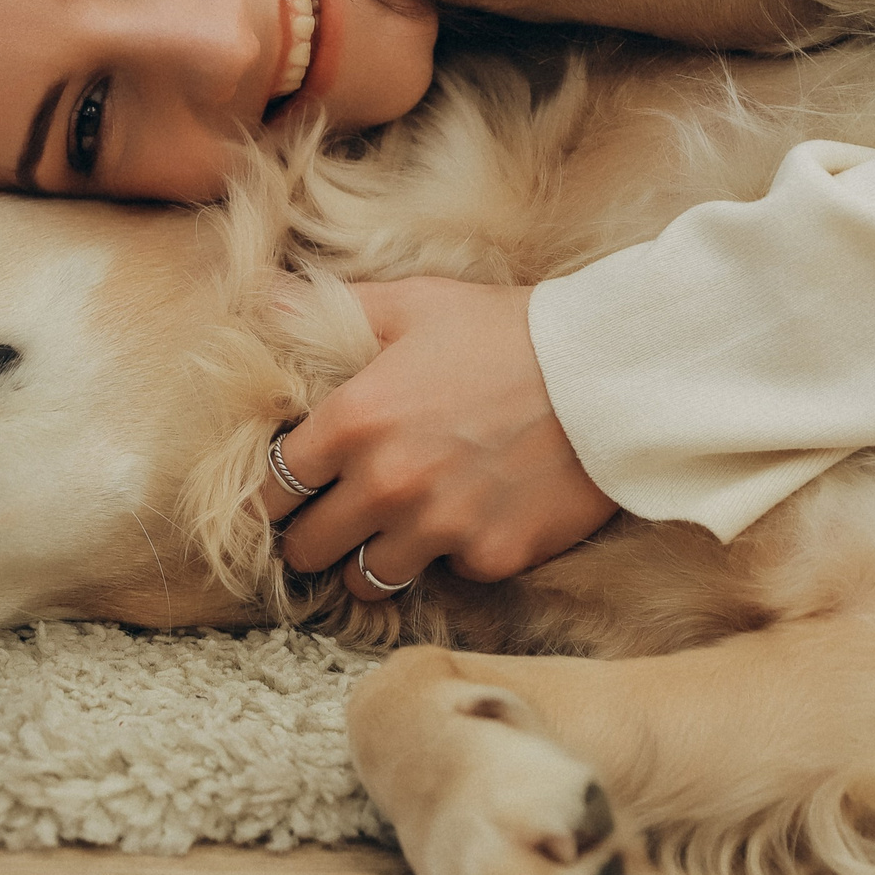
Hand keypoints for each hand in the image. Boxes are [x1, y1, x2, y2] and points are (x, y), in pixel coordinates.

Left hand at [257, 277, 618, 601]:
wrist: (612, 374)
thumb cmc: (508, 331)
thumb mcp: (416, 303)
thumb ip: (329, 309)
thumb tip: (262, 298)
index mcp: (357, 421)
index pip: (273, 487)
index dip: (272, 493)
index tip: (285, 492)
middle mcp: (388, 483)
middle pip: (308, 547)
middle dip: (311, 536)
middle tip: (329, 521)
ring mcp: (440, 527)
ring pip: (367, 577)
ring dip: (369, 557)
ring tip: (388, 533)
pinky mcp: (492, 556)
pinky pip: (446, 573)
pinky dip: (449, 554)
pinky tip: (467, 519)